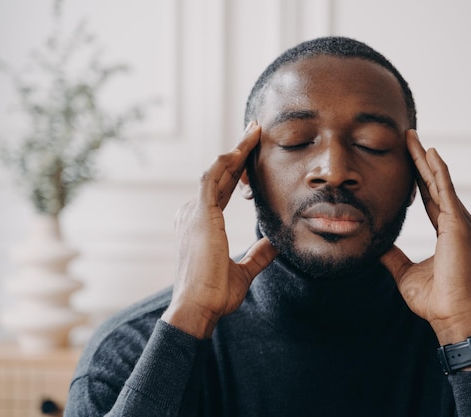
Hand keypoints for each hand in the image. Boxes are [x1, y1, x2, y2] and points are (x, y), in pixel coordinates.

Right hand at [162, 122, 277, 338]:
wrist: (198, 307)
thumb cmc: (215, 294)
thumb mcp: (244, 270)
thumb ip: (259, 253)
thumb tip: (277, 242)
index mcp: (200, 224)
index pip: (220, 190)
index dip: (236, 172)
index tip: (250, 156)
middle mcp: (193, 213)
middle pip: (219, 175)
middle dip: (238, 153)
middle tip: (255, 132)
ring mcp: (194, 211)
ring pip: (217, 171)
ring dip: (236, 151)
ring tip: (254, 133)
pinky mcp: (200, 213)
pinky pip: (213, 177)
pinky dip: (228, 161)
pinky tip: (242, 149)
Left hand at [381, 130, 470, 344]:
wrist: (451, 316)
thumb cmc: (433, 299)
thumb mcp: (404, 272)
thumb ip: (392, 255)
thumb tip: (376, 245)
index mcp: (447, 232)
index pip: (429, 198)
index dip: (418, 178)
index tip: (408, 160)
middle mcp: (457, 223)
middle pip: (434, 184)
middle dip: (421, 161)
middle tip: (409, 138)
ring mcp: (461, 222)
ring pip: (439, 183)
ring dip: (426, 160)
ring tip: (413, 139)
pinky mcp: (459, 225)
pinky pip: (446, 192)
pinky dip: (438, 172)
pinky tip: (430, 155)